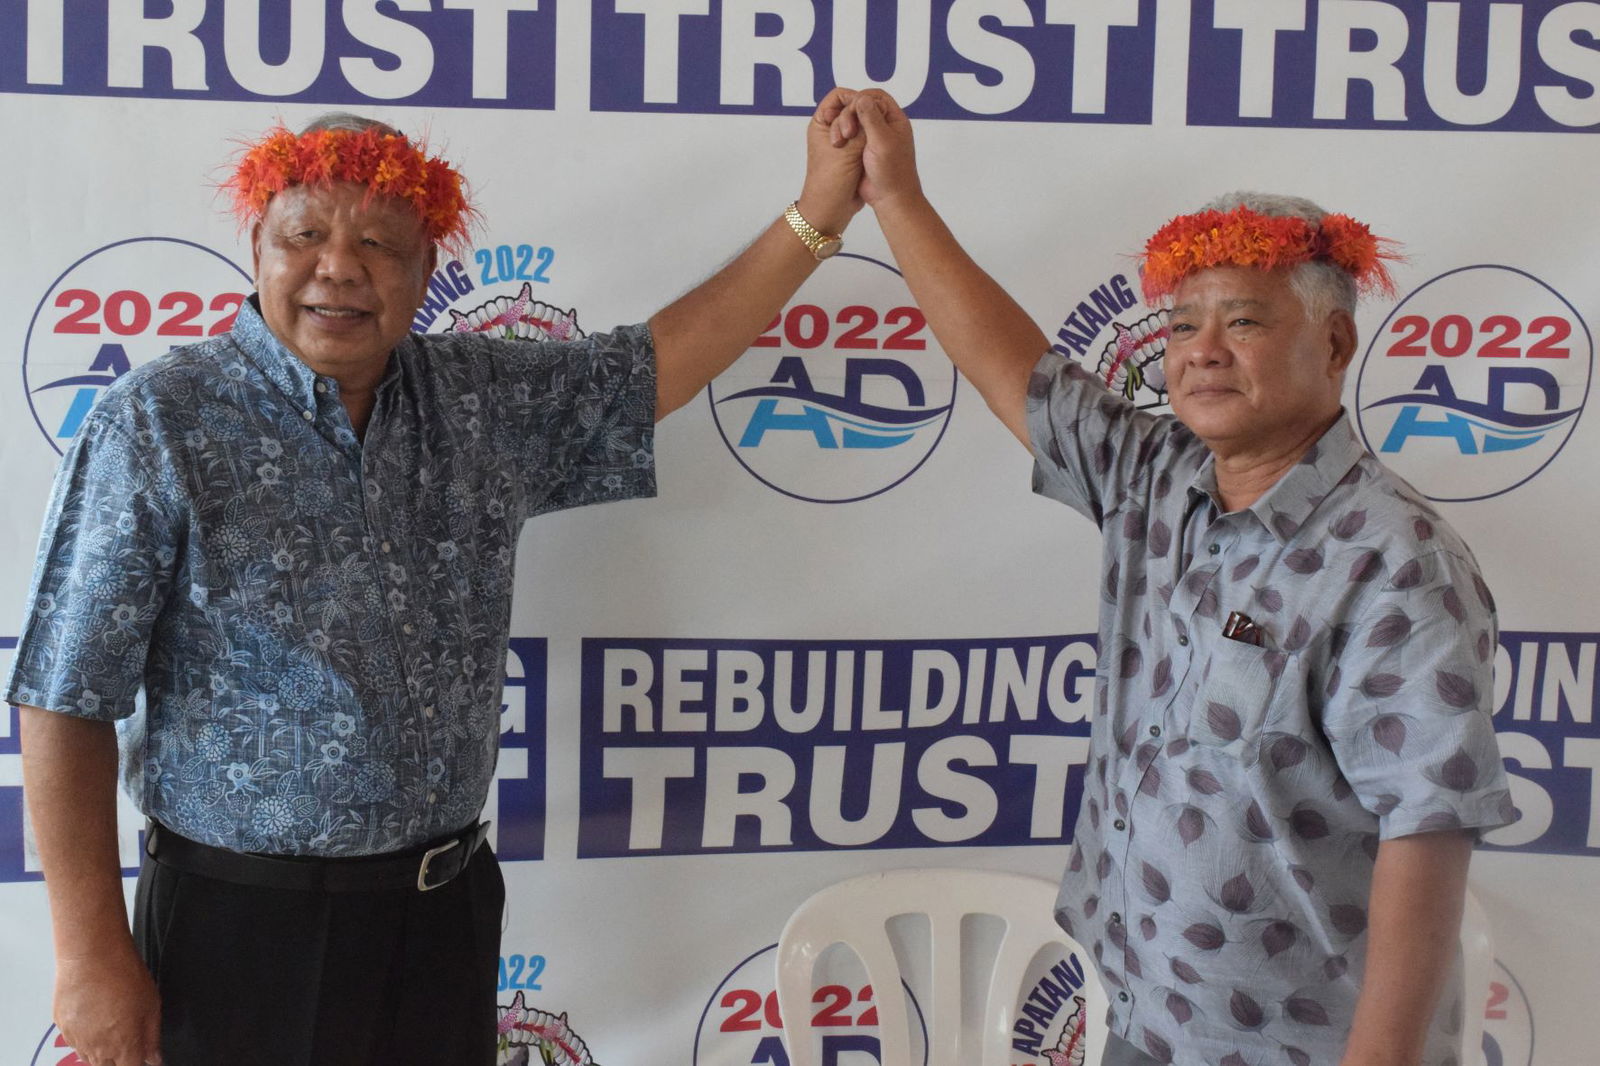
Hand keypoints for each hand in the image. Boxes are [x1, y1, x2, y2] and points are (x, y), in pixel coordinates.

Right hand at [54, 948, 161, 1065]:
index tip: (142, 1055)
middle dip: (120, 1059)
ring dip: (102, 1050)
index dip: (138, 1062)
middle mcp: (97, 1049)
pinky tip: (94, 1017)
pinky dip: (85, 1036)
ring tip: (111, 1025)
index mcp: (122, 1046)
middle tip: (127, 1038)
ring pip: (89, 1057)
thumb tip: (154, 1058)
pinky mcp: (62, 1026)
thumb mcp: (152, 1005)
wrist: (92, 956)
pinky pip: (75, 1041)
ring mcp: (76, 1039)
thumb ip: (151, 1037)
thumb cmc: (124, 975)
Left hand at [798, 86, 869, 235]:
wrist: (832, 210)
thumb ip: (863, 129)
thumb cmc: (831, 182)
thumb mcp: (847, 151)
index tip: (864, 113)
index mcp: (821, 123)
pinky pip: (867, 139)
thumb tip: (876, 109)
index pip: (839, 96)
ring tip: (870, 145)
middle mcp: (831, 129)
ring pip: (862, 124)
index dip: (854, 100)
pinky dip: (873, 140)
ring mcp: (844, 142)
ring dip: (869, 129)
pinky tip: (877, 148)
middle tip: (864, 134)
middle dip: (863, 116)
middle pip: (853, 108)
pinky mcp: (854, 154)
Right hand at [831, 89, 920, 209]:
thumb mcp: (882, 141)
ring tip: (839, 141)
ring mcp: (873, 138)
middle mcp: (885, 126)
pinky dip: (842, 136)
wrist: (890, 199)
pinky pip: (850, 135)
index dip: (861, 99)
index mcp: (895, 120)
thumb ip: (872, 118)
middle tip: (846, 132)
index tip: (850, 110)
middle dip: (849, 115)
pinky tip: (836, 143)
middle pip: (862, 107)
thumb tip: (861, 97)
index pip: (877, 97)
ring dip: (843, 126)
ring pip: (853, 121)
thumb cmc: (891, 171)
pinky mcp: (862, 150)